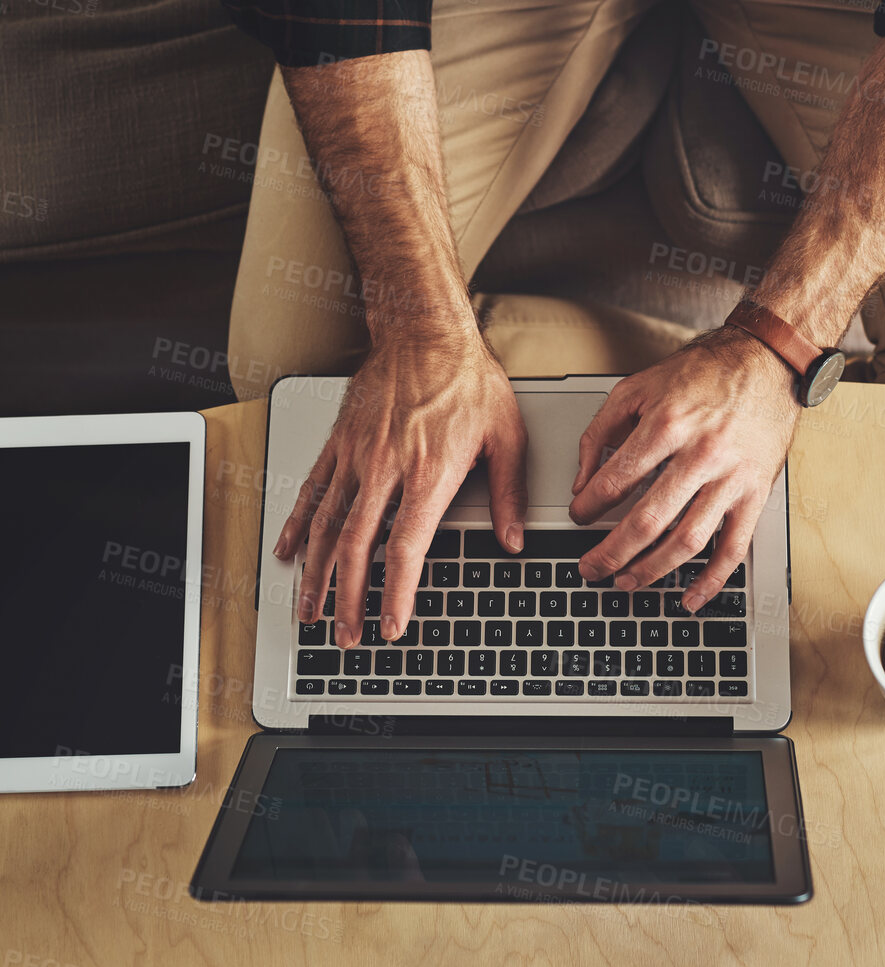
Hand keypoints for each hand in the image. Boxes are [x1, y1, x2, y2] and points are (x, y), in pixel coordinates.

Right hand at [274, 327, 526, 645]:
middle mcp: (387, 469)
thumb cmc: (468, 378)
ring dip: (317, 574)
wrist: (425, 329)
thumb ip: (507, 492)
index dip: (397, 594)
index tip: (391, 626)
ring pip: (328, 526)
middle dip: (349, 600)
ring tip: (310, 611)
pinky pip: (312, 489)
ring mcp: (357, 455)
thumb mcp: (505, 434)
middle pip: (359, 549)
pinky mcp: (339, 441)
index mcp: (430, 473)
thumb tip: (512, 538)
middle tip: (346, 636)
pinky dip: (299, 525)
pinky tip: (290, 553)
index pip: (407, 549)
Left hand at [569, 327, 798, 608]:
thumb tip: (582, 480)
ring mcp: (731, 477)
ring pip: (686, 541)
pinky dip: (711, 580)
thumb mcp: (637, 386)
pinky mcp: (755, 493)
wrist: (766, 361)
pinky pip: (733, 547)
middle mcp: (700, 454)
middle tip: (590, 568)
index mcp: (666, 425)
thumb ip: (601, 431)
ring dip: (652, 570)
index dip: (589, 506)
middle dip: (611, 552)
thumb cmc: (702, 373)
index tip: (577, 517)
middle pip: (647, 520)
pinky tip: (690, 597)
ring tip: (626, 582)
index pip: (616, 480)